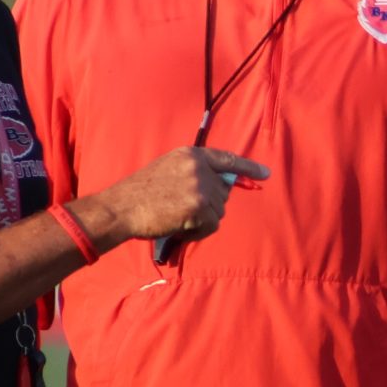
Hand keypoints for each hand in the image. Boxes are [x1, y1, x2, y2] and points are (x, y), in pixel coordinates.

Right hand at [87, 147, 269, 243]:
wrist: (121, 208)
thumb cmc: (140, 192)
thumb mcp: (168, 168)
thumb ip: (194, 171)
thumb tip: (220, 185)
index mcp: (191, 154)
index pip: (226, 158)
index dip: (248, 167)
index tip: (265, 173)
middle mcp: (199, 167)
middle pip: (222, 192)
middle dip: (208, 205)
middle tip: (180, 209)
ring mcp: (200, 187)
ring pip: (218, 210)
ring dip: (201, 220)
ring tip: (176, 217)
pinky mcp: (198, 207)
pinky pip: (211, 225)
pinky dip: (197, 232)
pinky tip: (179, 227)